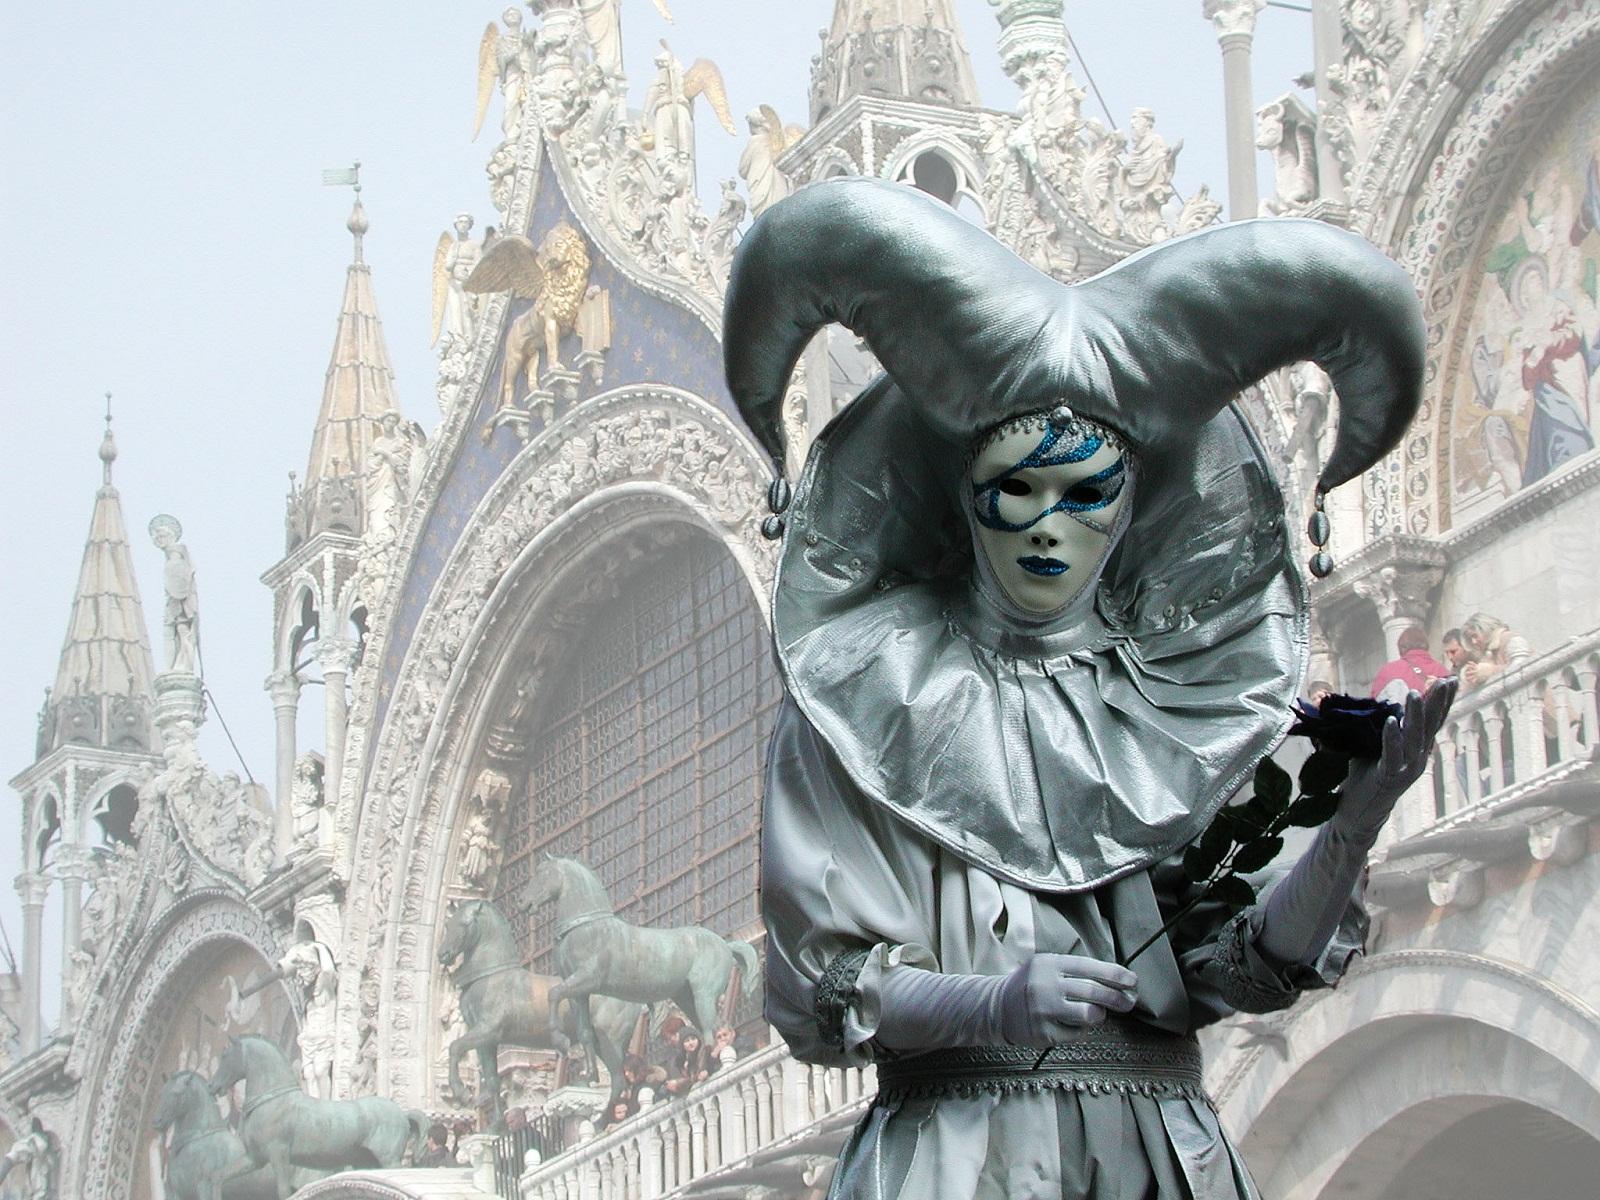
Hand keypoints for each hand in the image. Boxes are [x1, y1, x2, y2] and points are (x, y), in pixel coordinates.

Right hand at [997, 954, 1137, 1047]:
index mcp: (1049, 964)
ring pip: (1088, 1014)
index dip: (1115, 974)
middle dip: (1117, 997)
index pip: (1089, 967)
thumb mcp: (1047, 968)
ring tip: (1095, 1013)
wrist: (997, 1007)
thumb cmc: (1031, 985)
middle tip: (1129, 1002)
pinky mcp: (1044, 1033)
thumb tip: (1115, 982)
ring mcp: (1044, 1010)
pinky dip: (1080, 1030)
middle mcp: (1046, 985)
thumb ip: (1075, 972)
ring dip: (1098, 1015)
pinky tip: (1071, 1024)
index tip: (1132, 981)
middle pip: (1093, 991)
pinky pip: (1076, 1034)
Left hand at [1333, 680, 1457, 842]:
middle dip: (1438, 702)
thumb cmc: (1367, 776)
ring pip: (1414, 738)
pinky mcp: (1389, 777)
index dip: (1443, 701)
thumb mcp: (1378, 747)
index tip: (1451, 679)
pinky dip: (1391, 737)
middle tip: (1445, 680)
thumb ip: (1386, 730)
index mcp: (1417, 749)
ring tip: (1414, 693)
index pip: (1433, 721)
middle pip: (1431, 726)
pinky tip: (1390, 720)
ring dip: (1415, 715)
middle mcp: (1417, 758)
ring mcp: (1406, 769)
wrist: (1358, 812)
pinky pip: (1392, 754)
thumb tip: (1384, 706)